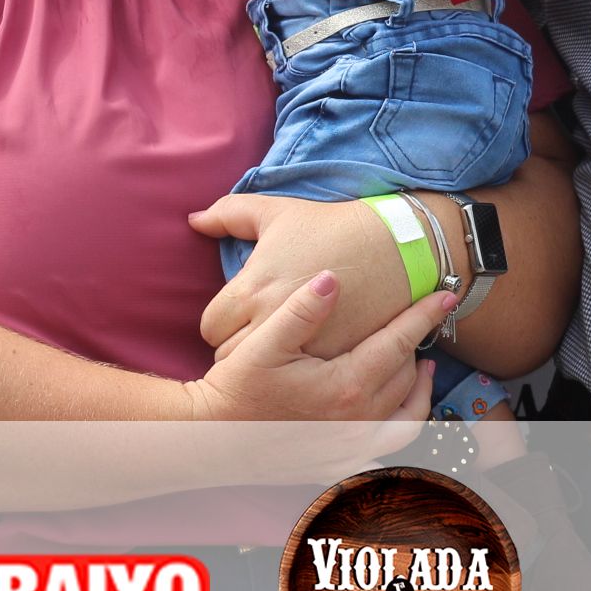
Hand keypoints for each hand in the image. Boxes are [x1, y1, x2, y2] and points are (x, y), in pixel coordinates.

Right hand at [186, 271, 448, 476]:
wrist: (211, 440)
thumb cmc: (235, 390)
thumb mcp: (261, 343)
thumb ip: (300, 310)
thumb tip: (332, 278)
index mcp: (345, 388)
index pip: (399, 343)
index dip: (424, 316)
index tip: (446, 295)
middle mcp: (357, 422)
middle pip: (406, 378)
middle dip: (417, 346)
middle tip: (420, 321)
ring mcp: (351, 449)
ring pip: (407, 418)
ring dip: (418, 390)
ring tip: (421, 366)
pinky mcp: (340, 465)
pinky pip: (388, 448)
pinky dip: (401, 425)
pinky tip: (395, 409)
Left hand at [191, 194, 411, 360]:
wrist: (395, 244)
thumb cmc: (331, 225)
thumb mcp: (278, 212)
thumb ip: (229, 212)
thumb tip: (195, 219)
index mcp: (253, 288)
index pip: (211, 327)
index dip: (219, 323)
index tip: (235, 318)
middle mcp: (272, 321)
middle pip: (230, 356)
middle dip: (238, 347)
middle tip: (253, 336)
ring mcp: (304, 346)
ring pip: (263, 374)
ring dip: (265, 364)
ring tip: (275, 351)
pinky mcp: (333, 359)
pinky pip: (300, 378)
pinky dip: (298, 370)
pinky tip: (303, 357)